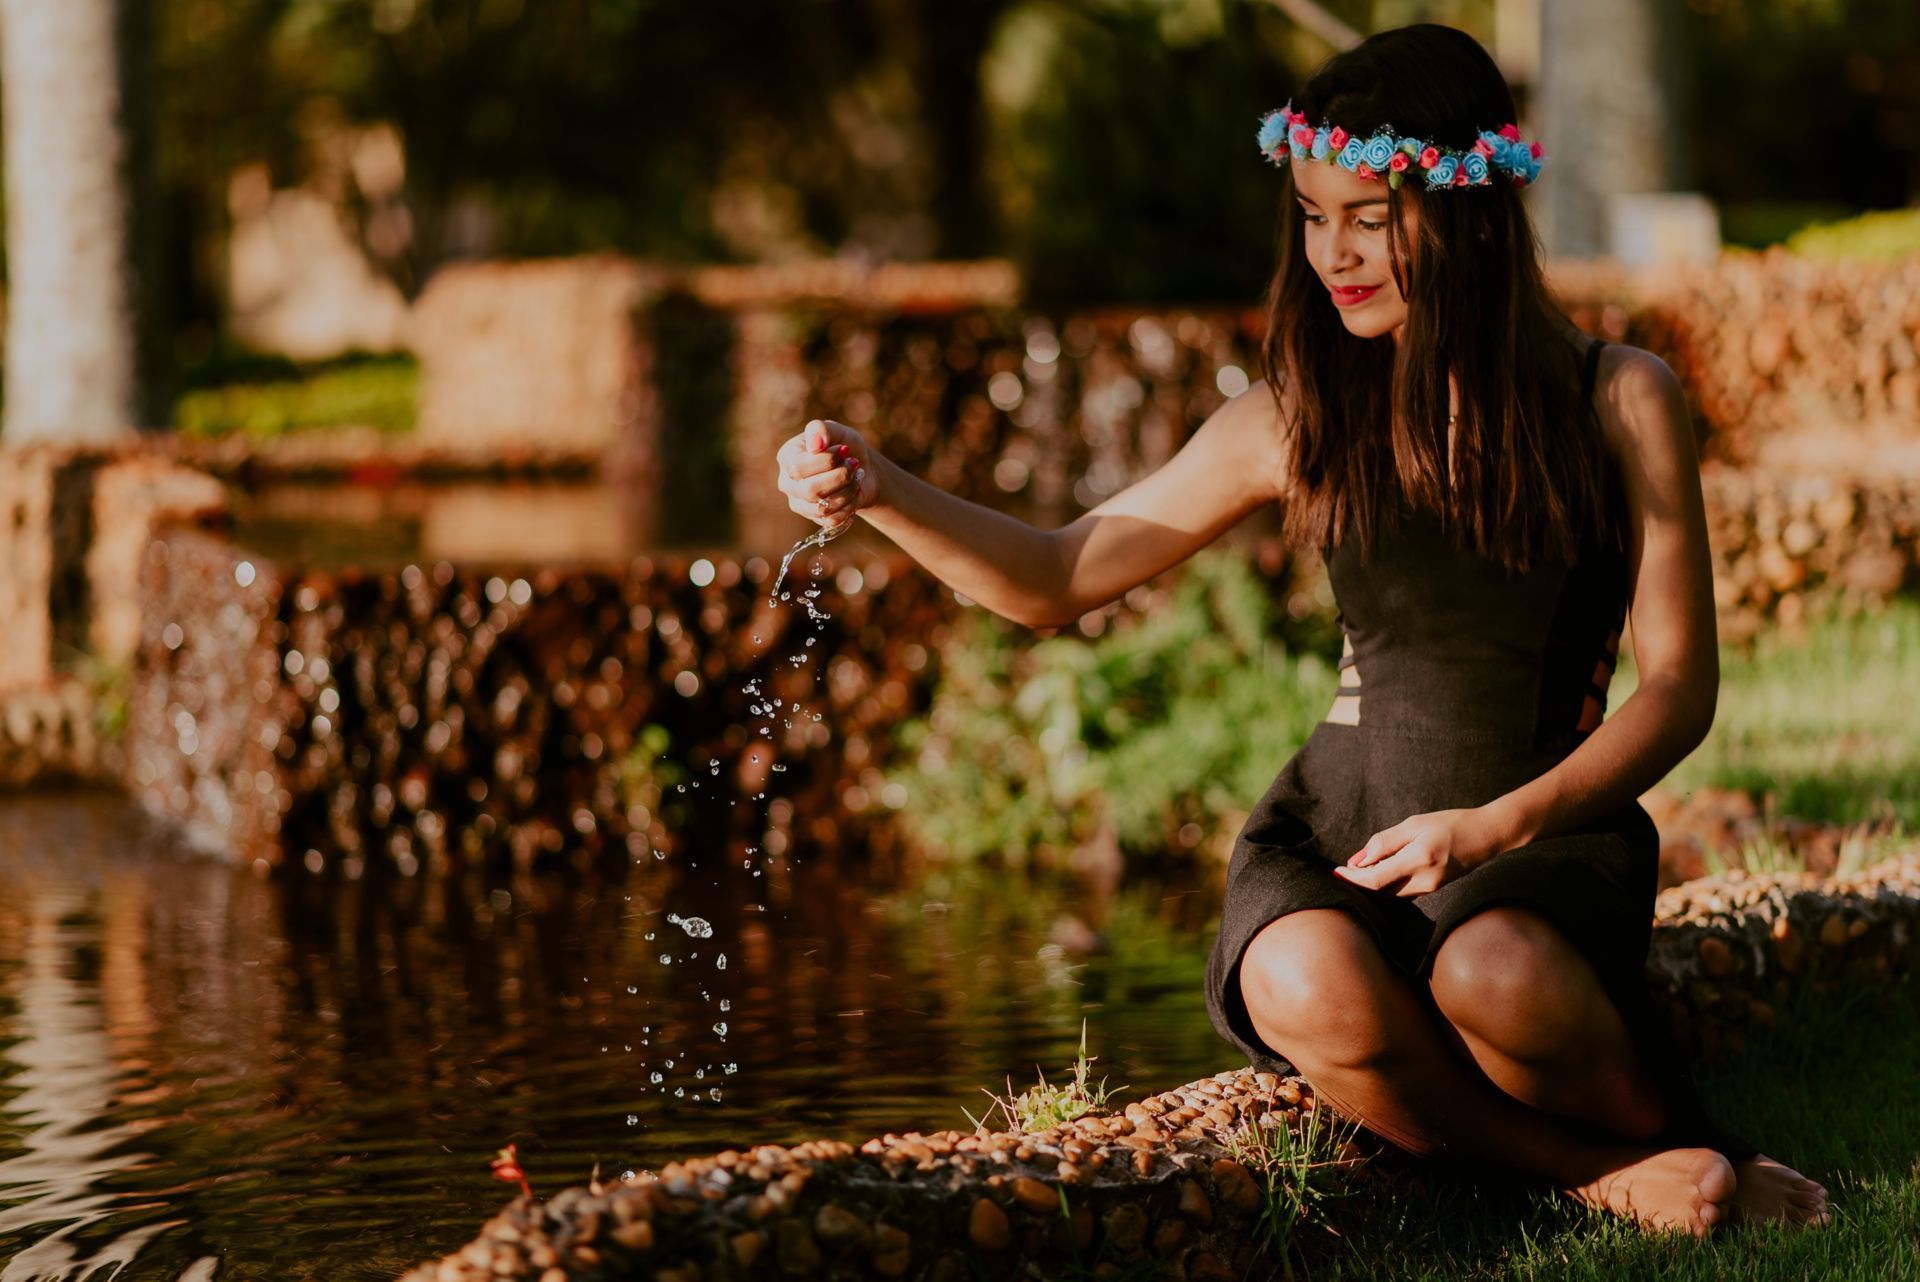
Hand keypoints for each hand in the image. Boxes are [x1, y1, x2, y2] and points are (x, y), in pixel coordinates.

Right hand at [776, 419, 878, 528]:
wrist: (861, 468)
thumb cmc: (844, 447)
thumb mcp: (836, 431)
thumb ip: (821, 429)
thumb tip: (815, 445)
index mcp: (787, 458)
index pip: (798, 467)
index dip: (826, 461)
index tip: (845, 450)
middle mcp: (788, 483)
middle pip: (809, 490)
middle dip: (839, 477)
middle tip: (854, 464)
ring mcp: (799, 504)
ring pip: (822, 507)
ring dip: (848, 491)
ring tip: (857, 476)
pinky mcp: (815, 518)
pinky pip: (833, 520)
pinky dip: (850, 505)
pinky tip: (855, 492)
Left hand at [1330, 806, 1508, 896]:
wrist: (1486, 836)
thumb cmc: (1449, 823)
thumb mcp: (1414, 824)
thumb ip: (1385, 842)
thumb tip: (1358, 860)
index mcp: (1418, 859)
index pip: (1375, 880)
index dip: (1352, 879)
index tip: (1336, 872)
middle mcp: (1424, 880)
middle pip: (1380, 892)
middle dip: (1358, 883)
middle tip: (1342, 870)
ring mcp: (1430, 888)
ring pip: (1390, 895)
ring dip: (1371, 885)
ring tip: (1357, 870)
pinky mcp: (1433, 890)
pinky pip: (1402, 893)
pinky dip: (1386, 885)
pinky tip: (1379, 872)